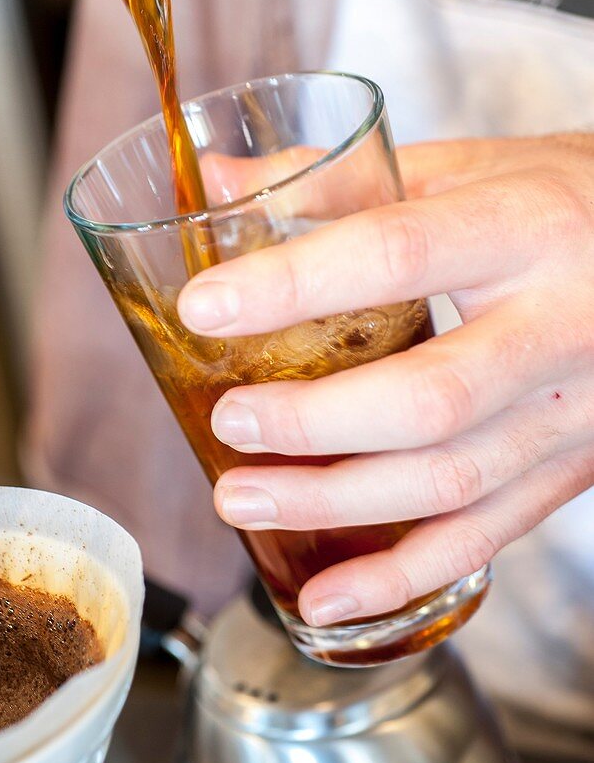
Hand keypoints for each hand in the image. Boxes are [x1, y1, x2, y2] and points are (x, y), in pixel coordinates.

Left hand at [177, 135, 593, 628]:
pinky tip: (325, 596)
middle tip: (229, 421)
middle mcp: (558, 324)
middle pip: (428, 397)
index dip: (293, 284)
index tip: (204, 308)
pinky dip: (400, 576)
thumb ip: (340, 178)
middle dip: (312, 421)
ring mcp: (572, 409)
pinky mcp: (573, 465)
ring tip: (240, 500)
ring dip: (334, 506)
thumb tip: (221, 183)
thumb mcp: (463, 166)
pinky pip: (486, 535)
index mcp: (523, 227)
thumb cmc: (556, 200)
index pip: (396, 254)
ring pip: (450, 482)